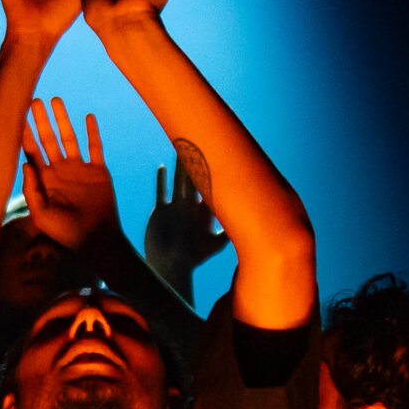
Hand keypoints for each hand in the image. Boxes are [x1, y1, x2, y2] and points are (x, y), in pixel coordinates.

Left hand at [20, 98, 118, 252]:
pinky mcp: (98, 170)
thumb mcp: (41, 214)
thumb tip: (24, 163)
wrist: (95, 239)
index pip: (32, 151)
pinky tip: (87, 116)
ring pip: (69, 137)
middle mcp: (61, 170)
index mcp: (45, 179)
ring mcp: (80, 169)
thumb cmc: (65, 232)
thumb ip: (31, 190)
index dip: (25, 134)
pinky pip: (95, 146)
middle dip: (41, 120)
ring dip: (63, 119)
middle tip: (34, 100)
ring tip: (56, 100)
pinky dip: (92, 132)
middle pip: (48, 139)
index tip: (18, 116)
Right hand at [143, 154, 226, 288]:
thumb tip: (248, 227)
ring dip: (179, 167)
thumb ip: (228, 234)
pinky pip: (161, 192)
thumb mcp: (214, 245)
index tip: (217, 154)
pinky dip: (161, 180)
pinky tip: (162, 168)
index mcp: (204, 210)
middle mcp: (191, 206)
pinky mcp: (160, 211)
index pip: (210, 185)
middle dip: (195, 163)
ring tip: (180, 150)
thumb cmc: (194, 259)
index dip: (213, 170)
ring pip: (178, 182)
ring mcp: (175, 207)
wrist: (171, 266)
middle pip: (194, 179)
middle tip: (198, 143)